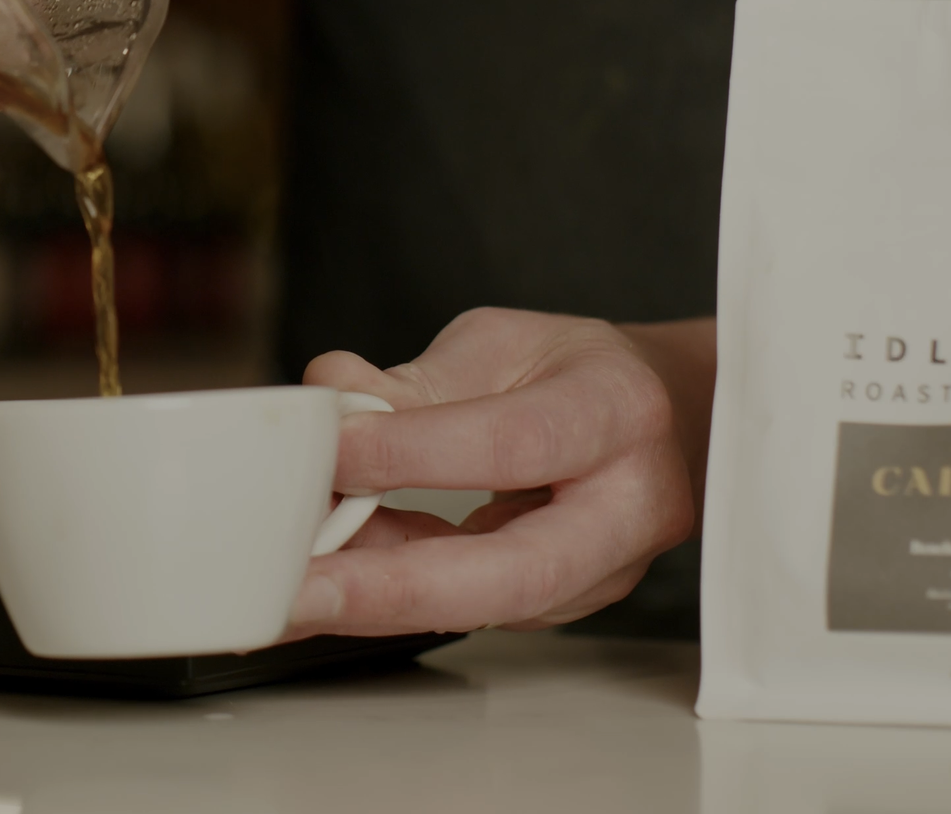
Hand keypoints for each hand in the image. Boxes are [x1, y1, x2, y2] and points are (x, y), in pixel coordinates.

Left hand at [285, 309, 699, 636]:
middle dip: (392, 591)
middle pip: (515, 572)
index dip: (416, 452)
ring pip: (486, 606)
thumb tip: (331, 394)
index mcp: (617, 413)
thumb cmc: (581, 375)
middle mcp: (626, 508)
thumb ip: (421, 379)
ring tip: (284, 590)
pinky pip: (469, 606)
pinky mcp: (560, 604)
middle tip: (295, 594)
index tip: (331, 451)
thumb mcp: (506, 343)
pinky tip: (325, 577)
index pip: (515, 442)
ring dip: (374, 603)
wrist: (666, 423)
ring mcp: (602, 571)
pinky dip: (390, 594)